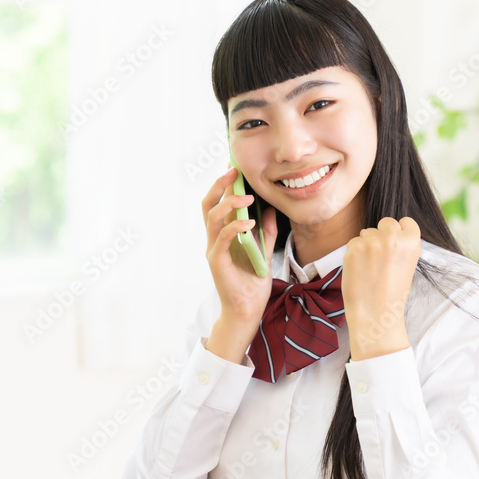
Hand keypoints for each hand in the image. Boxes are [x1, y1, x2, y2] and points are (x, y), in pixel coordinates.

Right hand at [201, 166, 278, 331]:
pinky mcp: (217, 262)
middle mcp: (214, 239)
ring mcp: (213, 250)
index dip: (223, 185)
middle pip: (208, 205)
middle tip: (233, 172)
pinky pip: (223, 238)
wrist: (248, 310)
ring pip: (212, 217)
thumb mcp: (263, 251)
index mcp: (222, 235)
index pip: (217, 203)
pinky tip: (250, 222)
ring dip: (229, 204)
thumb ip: (266, 231)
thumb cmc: (252, 283)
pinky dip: (235, 227)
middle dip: (219, 186)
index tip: (235, 168)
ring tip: (247, 199)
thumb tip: (270, 209)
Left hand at [342, 216, 421, 359]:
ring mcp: (372, 241)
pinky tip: (359, 269)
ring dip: (366, 244)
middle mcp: (393, 238)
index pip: (406, 222)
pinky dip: (353, 253)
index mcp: (412, 243)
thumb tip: (384, 229)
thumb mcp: (407, 265)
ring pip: (367, 232)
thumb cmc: (392, 294)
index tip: (395, 244)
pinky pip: (353, 242)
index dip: (399, 232)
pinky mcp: (354, 248)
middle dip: (382, 234)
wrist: (376, 314)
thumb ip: (400, 245)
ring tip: (370, 268)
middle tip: (380, 258)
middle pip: (386, 222)